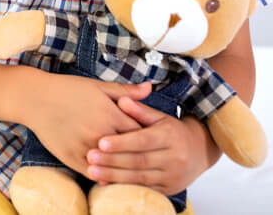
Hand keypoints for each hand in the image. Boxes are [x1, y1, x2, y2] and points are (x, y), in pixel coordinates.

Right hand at [24, 73, 151, 179]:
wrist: (34, 98)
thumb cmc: (66, 89)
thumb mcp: (97, 86)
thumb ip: (125, 91)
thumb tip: (149, 88)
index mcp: (111, 114)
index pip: (142, 134)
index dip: (150, 140)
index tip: (154, 144)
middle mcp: (101, 132)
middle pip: (130, 153)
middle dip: (141, 158)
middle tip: (150, 163)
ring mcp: (85, 146)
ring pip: (113, 166)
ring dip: (124, 171)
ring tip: (134, 174)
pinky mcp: (71, 157)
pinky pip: (93, 173)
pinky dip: (103, 177)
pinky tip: (110, 178)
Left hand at [87, 95, 214, 194]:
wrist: (200, 151)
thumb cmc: (171, 130)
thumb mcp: (159, 117)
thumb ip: (140, 110)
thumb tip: (122, 100)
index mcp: (170, 136)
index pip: (143, 140)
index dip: (121, 142)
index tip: (100, 142)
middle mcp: (174, 158)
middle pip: (139, 160)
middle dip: (113, 160)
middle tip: (90, 157)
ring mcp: (172, 176)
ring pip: (140, 178)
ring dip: (114, 176)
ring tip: (92, 171)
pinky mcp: (169, 190)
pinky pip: (145, 190)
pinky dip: (124, 187)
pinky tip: (106, 184)